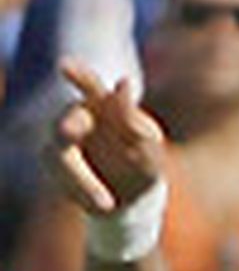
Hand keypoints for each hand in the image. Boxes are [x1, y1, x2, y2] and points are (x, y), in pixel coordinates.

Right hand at [46, 60, 165, 214]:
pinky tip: (101, 204)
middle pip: (65, 121)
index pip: (89, 86)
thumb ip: (135, 123)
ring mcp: (63, 142)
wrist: (132, 198)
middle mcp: (80, 119)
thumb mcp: (149, 151)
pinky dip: (79, 193)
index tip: (64, 66)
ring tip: (106, 204)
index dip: (77, 76)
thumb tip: (124, 84)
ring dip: (81, 181)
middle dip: (67, 127)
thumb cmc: (145, 167)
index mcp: (105, 107)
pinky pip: (60, 178)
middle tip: (68, 134)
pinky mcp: (56, 164)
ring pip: (57, 156)